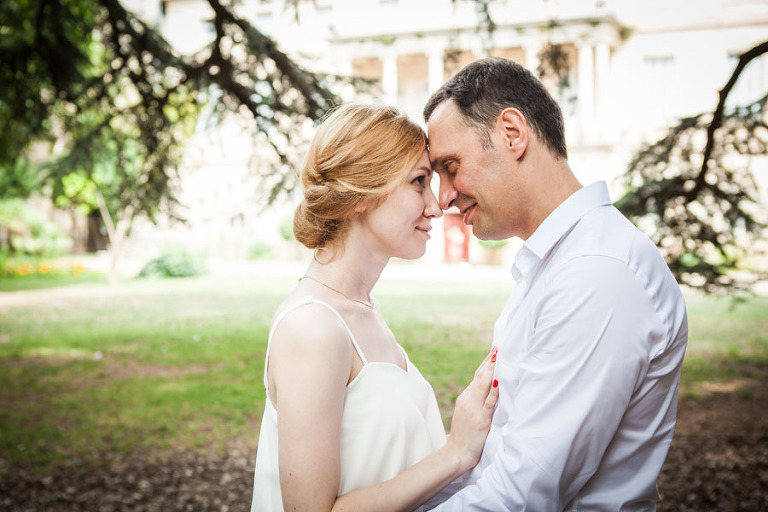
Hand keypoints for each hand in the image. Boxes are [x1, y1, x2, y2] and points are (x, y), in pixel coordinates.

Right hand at [446, 347, 498, 470]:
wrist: (457, 453)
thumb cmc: (465, 434)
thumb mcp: (468, 413)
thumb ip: (476, 400)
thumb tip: (488, 386)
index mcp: (465, 397)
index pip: (477, 375)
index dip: (486, 362)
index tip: (494, 349)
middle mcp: (468, 400)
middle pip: (480, 376)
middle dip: (491, 362)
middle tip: (500, 347)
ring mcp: (474, 409)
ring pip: (483, 385)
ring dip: (492, 370)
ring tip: (499, 357)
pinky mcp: (481, 420)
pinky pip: (488, 403)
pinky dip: (493, 392)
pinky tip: (498, 382)